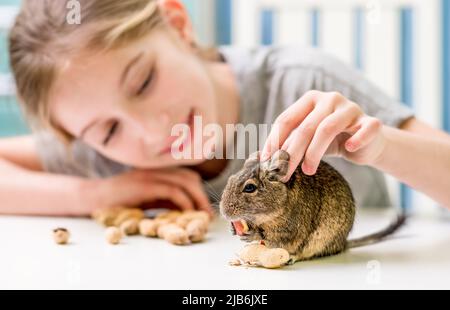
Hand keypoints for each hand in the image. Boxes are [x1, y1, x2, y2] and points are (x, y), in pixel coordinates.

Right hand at [83, 167, 212, 215]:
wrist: (93, 197)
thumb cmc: (119, 200)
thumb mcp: (147, 198)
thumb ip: (165, 199)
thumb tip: (186, 209)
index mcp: (158, 171)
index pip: (187, 176)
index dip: (199, 191)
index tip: (205, 209)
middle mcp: (157, 169)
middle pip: (190, 177)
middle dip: (202, 196)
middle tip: (207, 215)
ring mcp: (150, 174)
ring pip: (184, 182)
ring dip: (197, 200)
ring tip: (200, 216)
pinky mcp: (145, 184)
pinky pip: (172, 190)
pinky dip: (183, 202)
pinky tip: (186, 213)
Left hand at [261, 90, 384, 181]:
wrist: (366, 143)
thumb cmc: (330, 141)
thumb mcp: (307, 141)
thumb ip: (289, 144)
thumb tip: (262, 159)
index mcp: (310, 99)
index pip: (286, 119)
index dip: (274, 141)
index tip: (266, 161)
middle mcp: (330, 99)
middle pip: (305, 127)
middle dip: (291, 153)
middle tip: (283, 174)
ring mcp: (351, 108)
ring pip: (327, 128)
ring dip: (314, 153)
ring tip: (308, 171)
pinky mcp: (371, 121)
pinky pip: (365, 129)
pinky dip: (356, 139)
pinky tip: (348, 150)